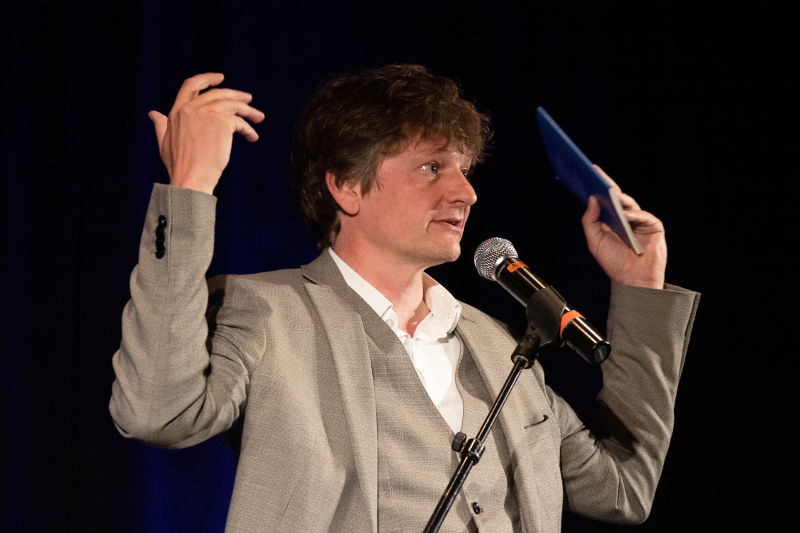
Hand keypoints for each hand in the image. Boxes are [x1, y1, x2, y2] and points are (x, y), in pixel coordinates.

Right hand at [149, 73, 264, 193]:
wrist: (191, 179)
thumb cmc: (179, 166)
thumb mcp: (164, 143)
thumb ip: (161, 125)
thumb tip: (153, 114)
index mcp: (177, 111)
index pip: (191, 85)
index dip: (206, 79)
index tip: (220, 78)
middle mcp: (191, 109)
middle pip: (218, 93)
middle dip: (235, 94)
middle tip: (248, 99)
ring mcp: (207, 114)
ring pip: (233, 105)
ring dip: (248, 110)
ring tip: (259, 117)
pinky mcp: (222, 123)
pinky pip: (240, 122)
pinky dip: (249, 129)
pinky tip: (253, 137)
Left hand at [581, 166, 666, 288]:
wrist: (632, 281)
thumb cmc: (614, 263)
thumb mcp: (595, 241)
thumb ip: (590, 221)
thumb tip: (592, 200)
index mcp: (613, 220)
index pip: (606, 200)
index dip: (598, 187)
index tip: (588, 173)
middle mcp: (627, 218)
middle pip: (618, 198)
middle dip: (607, 186)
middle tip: (597, 175)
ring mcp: (641, 221)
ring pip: (630, 204)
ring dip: (619, 198)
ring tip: (608, 192)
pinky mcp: (654, 227)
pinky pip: (644, 216)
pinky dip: (634, 215)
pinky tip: (625, 214)